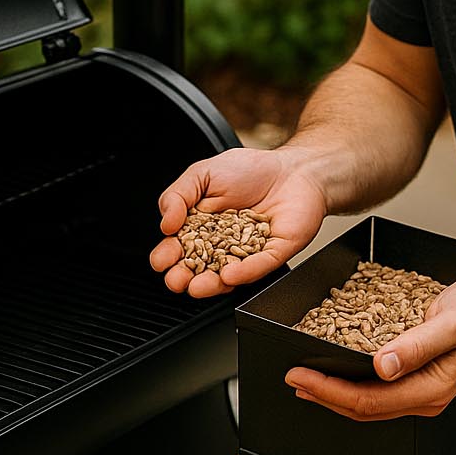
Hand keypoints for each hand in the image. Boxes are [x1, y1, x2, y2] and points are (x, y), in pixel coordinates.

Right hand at [150, 146, 327, 297]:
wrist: (293, 168)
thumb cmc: (250, 170)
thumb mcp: (203, 173)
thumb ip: (178, 195)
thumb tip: (165, 223)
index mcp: (201, 227)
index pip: (179, 248)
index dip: (167, 256)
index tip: (162, 260)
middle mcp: (222, 245)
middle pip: (198, 268)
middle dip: (183, 277)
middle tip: (176, 279)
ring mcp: (247, 253)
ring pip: (226, 275)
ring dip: (210, 284)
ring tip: (197, 286)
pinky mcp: (273, 254)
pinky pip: (258, 266)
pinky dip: (244, 271)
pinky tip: (229, 274)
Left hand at [285, 273, 455, 420]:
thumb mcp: (451, 320)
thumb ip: (418, 344)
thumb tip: (384, 366)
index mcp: (432, 387)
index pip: (370, 400)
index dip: (330, 391)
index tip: (302, 376)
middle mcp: (425, 396)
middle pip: (364, 408)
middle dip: (324, 396)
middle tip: (293, 378)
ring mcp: (421, 390)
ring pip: (368, 404)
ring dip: (334, 394)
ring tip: (306, 380)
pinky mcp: (417, 378)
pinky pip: (378, 390)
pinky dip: (350, 384)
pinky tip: (336, 373)